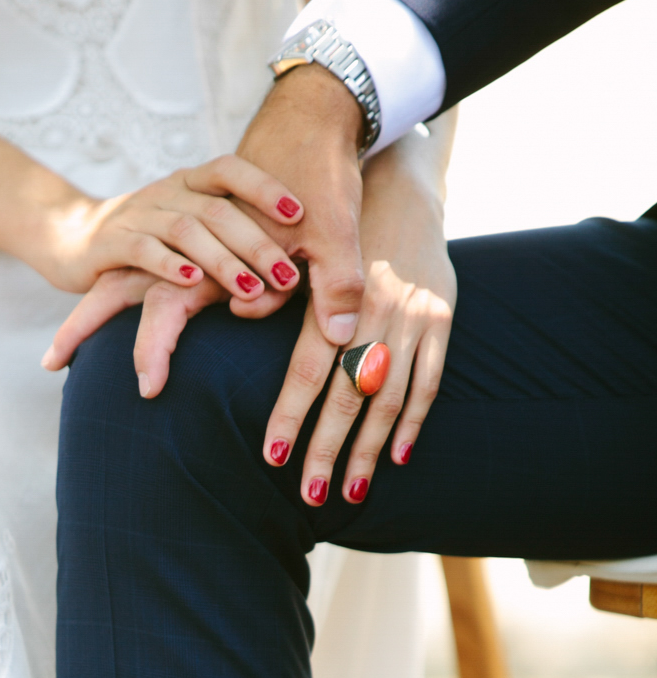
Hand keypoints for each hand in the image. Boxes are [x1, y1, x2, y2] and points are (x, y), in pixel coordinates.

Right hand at [44, 64, 366, 378]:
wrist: (70, 239)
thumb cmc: (147, 241)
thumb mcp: (190, 227)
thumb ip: (229, 234)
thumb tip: (291, 262)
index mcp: (189, 182)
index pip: (231, 169)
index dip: (265, 187)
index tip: (301, 213)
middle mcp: (166, 190)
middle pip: (217, 210)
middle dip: (256, 243)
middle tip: (289, 277)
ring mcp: (137, 213)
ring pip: (186, 229)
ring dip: (222, 262)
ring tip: (252, 290)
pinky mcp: (110, 242)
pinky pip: (144, 249)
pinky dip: (170, 266)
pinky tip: (193, 284)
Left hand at [263, 118, 457, 504]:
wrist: (402, 183)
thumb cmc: (337, 225)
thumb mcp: (303, 245)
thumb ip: (275, 286)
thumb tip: (236, 311)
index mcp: (337, 299)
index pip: (308, 370)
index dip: (291, 415)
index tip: (274, 456)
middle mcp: (377, 312)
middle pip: (349, 397)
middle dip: (328, 450)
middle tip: (309, 494)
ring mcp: (414, 319)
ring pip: (390, 399)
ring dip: (369, 452)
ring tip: (348, 493)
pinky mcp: (442, 319)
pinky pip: (429, 382)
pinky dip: (413, 423)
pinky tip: (398, 457)